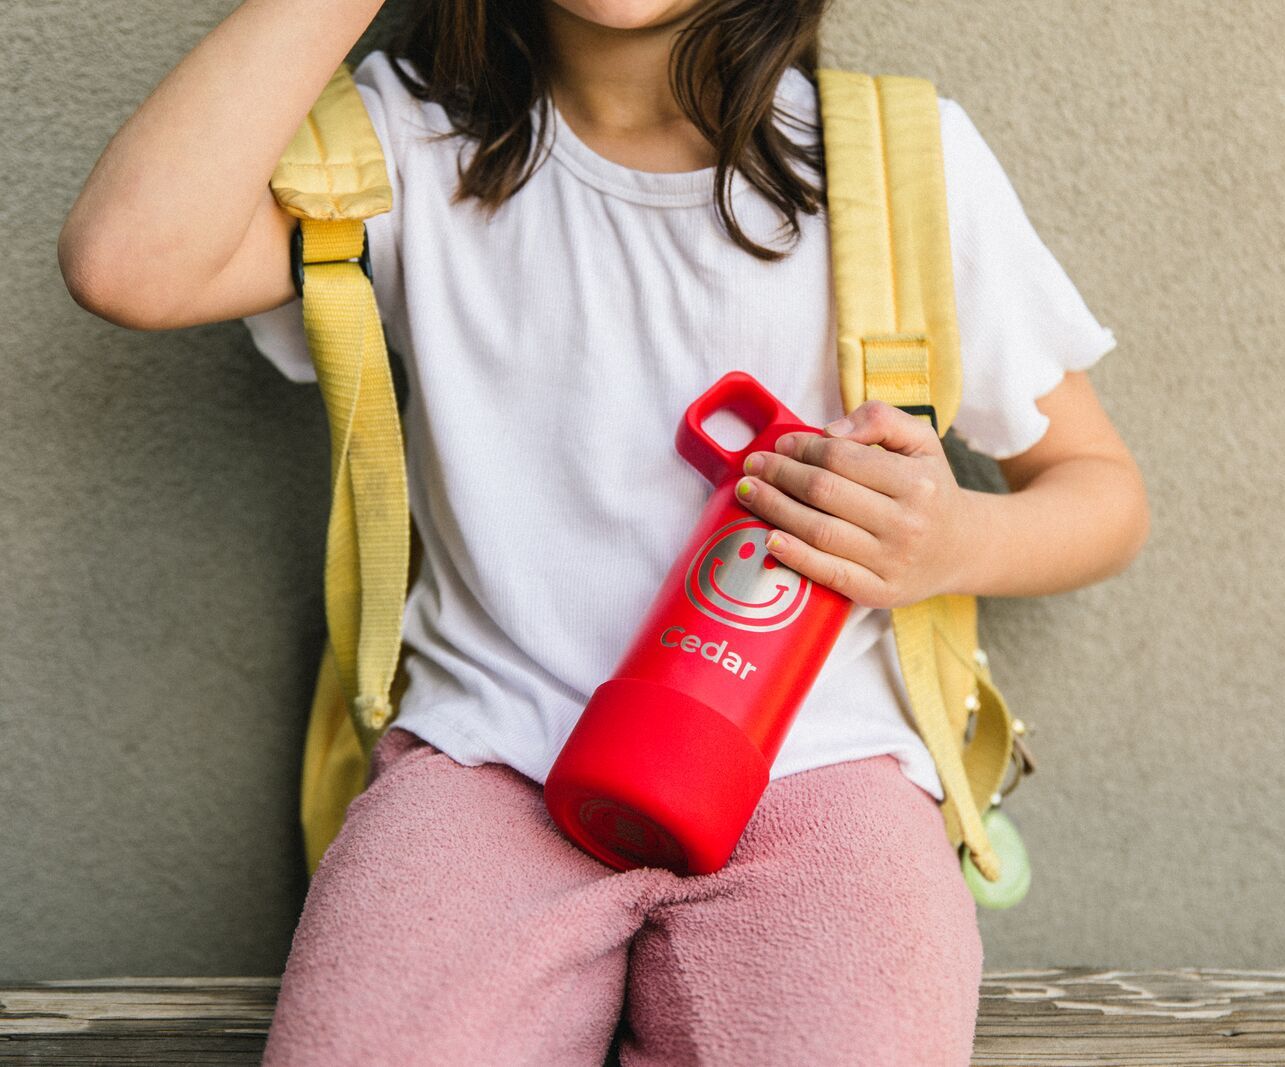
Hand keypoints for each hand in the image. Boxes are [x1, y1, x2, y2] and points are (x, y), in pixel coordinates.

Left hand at [733, 400, 970, 608]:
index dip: (803, 448)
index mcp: (916, 482)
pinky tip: (769, 539)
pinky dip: (795, 557)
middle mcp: (906, 524)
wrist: (960, 548)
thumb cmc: (929, 489)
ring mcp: (892, 562)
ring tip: (748, 493)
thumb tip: (829, 431)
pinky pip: (829, 573)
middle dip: (780, 475)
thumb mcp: (921, 442)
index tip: (781, 444)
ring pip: (819, 532)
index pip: (842, 458)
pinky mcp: (879, 593)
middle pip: (824, 492)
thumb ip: (880, 419)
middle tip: (753, 465)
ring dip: (775, 509)